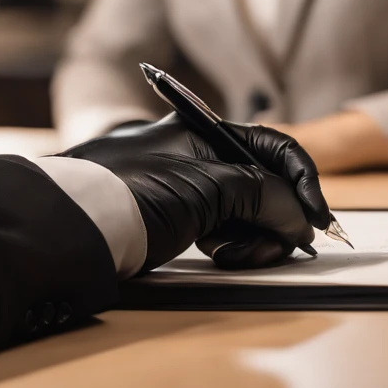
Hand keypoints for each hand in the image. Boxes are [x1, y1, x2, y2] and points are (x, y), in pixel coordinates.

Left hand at [58, 115, 329, 271]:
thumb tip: (300, 219)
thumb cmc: (132, 194)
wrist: (70, 228)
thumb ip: (262, 196)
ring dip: (252, 237)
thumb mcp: (207, 188)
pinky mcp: (178, 219)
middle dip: (276, 218)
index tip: (317, 221)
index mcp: (204, 130)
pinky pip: (224, 230)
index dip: (302, 181)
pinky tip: (215, 256)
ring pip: (246, 212)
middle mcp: (198, 153)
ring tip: (229, 255)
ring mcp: (188, 187)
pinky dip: (231, 245)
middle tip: (275, 248)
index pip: (273, 146)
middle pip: (263, 183)